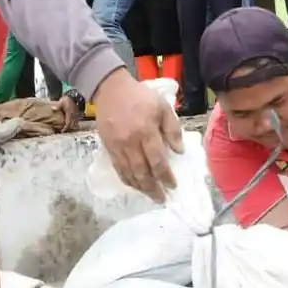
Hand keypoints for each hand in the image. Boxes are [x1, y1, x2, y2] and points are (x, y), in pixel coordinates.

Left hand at [54, 96, 80, 131]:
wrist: (72, 97)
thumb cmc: (66, 100)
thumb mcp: (61, 102)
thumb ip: (57, 107)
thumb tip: (53, 109)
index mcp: (69, 113)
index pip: (68, 123)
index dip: (65, 128)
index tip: (62, 131)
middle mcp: (73, 115)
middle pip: (72, 125)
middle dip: (68, 129)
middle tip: (64, 131)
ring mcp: (76, 115)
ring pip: (75, 123)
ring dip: (72, 127)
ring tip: (68, 129)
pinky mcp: (76, 114)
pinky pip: (76, 121)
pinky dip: (75, 124)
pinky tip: (73, 125)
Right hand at [92, 68, 184, 202]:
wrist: (110, 89)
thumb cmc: (140, 97)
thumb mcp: (162, 107)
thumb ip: (173, 129)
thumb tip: (179, 152)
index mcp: (146, 131)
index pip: (157, 160)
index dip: (165, 176)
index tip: (173, 186)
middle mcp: (130, 142)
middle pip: (142, 172)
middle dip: (153, 188)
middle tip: (161, 198)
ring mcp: (117, 146)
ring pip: (129, 173)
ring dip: (140, 187)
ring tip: (150, 195)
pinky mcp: (108, 147)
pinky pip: (118, 168)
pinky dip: (127, 179)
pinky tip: (134, 185)